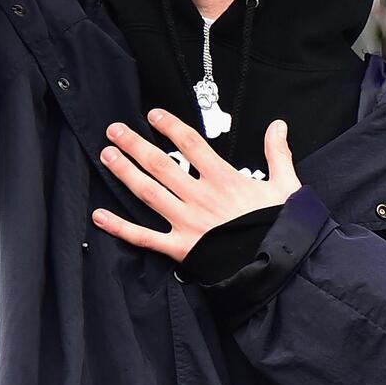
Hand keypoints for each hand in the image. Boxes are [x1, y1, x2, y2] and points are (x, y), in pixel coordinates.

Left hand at [92, 109, 300, 261]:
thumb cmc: (282, 228)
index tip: (153, 115)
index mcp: (224, 179)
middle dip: (135, 145)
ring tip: (106, 155)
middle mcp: (200, 197)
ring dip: (124, 173)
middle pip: (161, 164)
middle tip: (113, 130)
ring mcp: (187, 223)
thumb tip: (278, 125)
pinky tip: (99, 216)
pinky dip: (120, 227)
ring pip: (148, 192)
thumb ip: (278, 154)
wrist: (280, 269)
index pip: (191, 144)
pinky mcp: (180, 248)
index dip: (170, 126)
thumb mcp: (286, 187)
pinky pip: (144, 237)